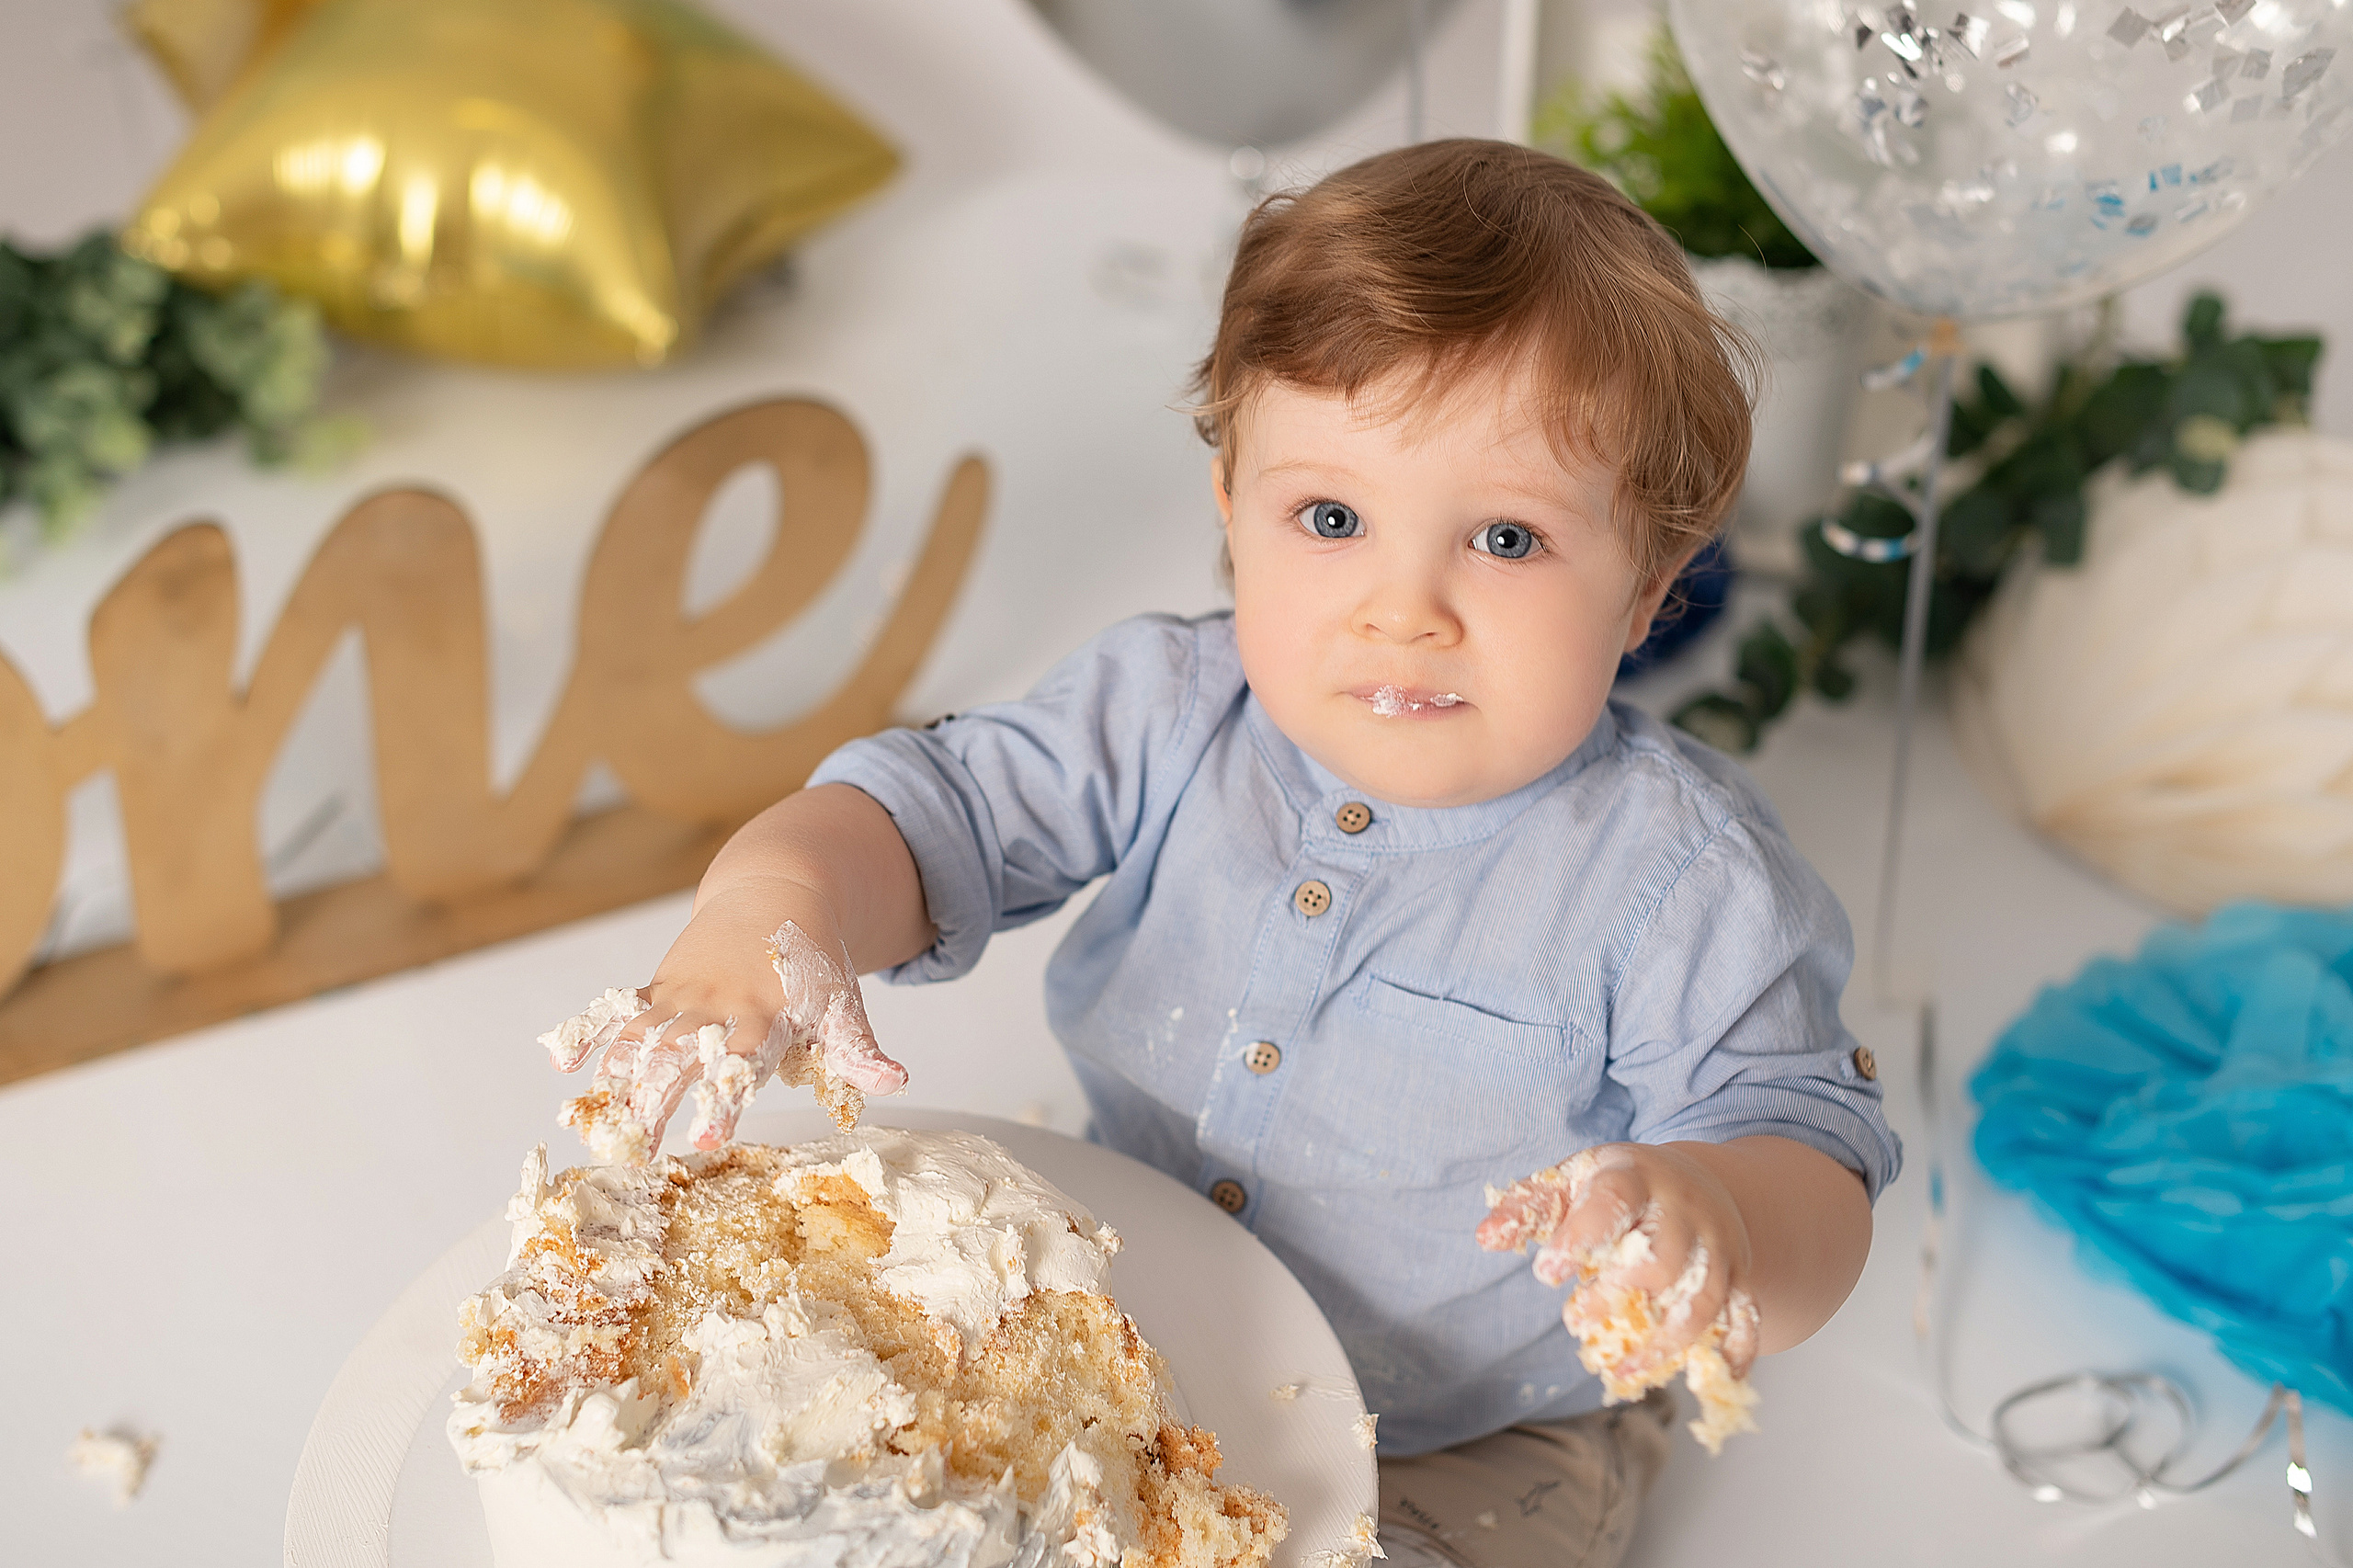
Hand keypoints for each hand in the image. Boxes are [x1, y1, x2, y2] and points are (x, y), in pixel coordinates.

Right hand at [539, 895, 906, 1161]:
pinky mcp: (661, 983)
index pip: (744, 1064)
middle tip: (634, 1152)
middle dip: (656, 1103)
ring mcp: (685, 992)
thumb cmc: (811, 962)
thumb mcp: (843, 1006)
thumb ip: (859, 1050)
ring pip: (642, 1038)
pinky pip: (619, 1009)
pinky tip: (560, 1067)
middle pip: (681, 1058)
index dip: (724, 1101)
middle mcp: (721, 1004)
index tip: (707, 1143)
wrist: (779, 889)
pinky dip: (588, 1033)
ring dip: (615, 1081)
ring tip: (595, 1126)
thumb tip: (895, 1082)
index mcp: (768, 1015)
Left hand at [1477, 1142, 1762, 1383]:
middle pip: (1662, 1259)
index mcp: (1635, 1177)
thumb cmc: (1616, 1189)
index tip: (1545, 1272)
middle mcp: (1684, 1211)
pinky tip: (1711, 1380)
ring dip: (1664, 1344)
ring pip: (1702, 1300)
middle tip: (1573, 1321)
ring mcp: (1717, 1246)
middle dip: (1618, 1295)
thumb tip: (1485, 1238)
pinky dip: (1736, 1351)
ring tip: (1618, 1372)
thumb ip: (1527, 1208)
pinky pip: (1746, 1317)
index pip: (1613, 1203)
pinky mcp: (1739, 1276)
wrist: (1695, 1183)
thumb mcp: (1570, 1182)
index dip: (1582, 1237)